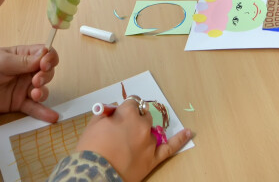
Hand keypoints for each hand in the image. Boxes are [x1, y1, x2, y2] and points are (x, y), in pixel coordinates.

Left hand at [0, 45, 59, 121]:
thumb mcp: (3, 61)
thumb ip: (24, 61)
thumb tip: (45, 55)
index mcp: (23, 55)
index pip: (45, 54)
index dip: (49, 59)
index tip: (44, 65)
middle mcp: (25, 71)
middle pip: (47, 72)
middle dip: (46, 76)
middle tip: (35, 81)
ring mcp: (22, 88)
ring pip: (42, 89)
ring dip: (43, 92)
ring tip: (34, 95)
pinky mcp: (17, 103)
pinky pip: (33, 107)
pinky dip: (43, 112)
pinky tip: (52, 116)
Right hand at [76, 99, 192, 181]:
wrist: (94, 174)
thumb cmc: (90, 149)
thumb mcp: (93, 125)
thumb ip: (106, 113)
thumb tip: (114, 110)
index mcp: (127, 114)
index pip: (132, 103)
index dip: (126, 110)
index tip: (122, 115)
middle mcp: (141, 125)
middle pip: (143, 116)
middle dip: (135, 120)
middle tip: (124, 131)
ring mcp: (149, 141)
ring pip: (151, 130)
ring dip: (144, 133)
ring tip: (132, 142)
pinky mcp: (153, 158)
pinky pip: (170, 147)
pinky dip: (180, 140)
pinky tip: (188, 133)